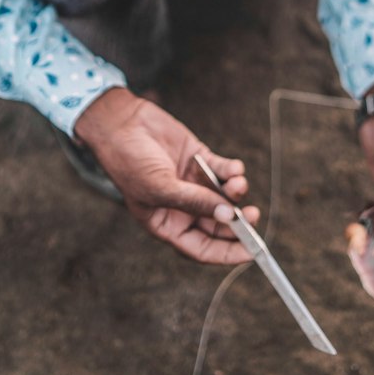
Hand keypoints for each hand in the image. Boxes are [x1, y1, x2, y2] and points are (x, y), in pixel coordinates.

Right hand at [73, 88, 259, 264]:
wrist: (120, 122)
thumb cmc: (129, 161)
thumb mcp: (159, 188)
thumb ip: (194, 203)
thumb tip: (228, 216)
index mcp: (167, 224)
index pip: (202, 247)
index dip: (227, 252)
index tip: (251, 251)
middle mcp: (182, 207)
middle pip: (219, 224)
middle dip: (238, 222)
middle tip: (253, 215)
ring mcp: (193, 183)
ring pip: (225, 197)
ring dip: (236, 192)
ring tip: (237, 184)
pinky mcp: (200, 160)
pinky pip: (223, 171)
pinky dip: (233, 171)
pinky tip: (234, 169)